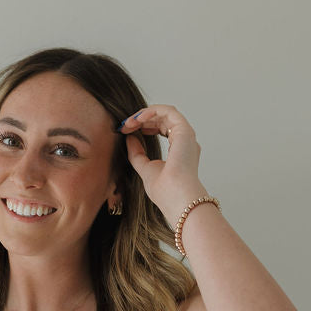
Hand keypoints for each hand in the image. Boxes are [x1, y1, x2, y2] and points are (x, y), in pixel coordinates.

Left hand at [120, 104, 207, 223]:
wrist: (177, 198)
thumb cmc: (166, 191)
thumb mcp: (145, 168)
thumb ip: (137, 153)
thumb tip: (130, 137)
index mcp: (178, 149)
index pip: (161, 128)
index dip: (143, 126)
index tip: (126, 130)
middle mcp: (184, 141)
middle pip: (162, 119)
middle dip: (141, 120)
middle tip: (125, 125)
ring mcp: (185, 136)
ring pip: (165, 113)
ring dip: (144, 114)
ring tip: (129, 123)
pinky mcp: (185, 132)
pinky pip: (169, 111)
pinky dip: (152, 111)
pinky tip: (139, 118)